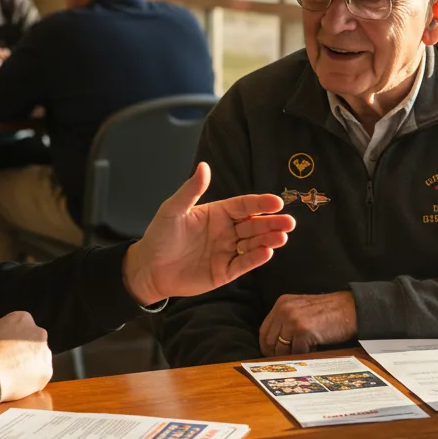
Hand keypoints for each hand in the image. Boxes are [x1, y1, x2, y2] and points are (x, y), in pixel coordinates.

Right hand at [0, 310, 53, 401]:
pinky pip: (38, 378)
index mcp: (22, 318)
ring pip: (38, 361)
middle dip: (24, 352)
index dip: (11, 340)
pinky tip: (14, 385)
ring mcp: (44, 353)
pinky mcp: (46, 372)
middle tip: (8, 364)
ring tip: (9, 377)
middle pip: (33, 343)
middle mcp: (38, 333)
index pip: (21, 327)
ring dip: (28, 368)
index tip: (4, 349)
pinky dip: (29, 383)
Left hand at [122, 162, 294, 304]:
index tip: (277, 201)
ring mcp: (227, 252)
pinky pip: (243, 264)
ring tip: (282, 237)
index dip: (260, 203)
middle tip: (289, 221)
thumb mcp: (173, 209)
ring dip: (268, 240)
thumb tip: (204, 166)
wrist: (148, 269)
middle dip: (272, 223)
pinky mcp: (224, 272)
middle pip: (254, 224)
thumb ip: (191, 190)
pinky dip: (255, 259)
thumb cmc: (159, 236)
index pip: (244, 206)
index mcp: (218, 213)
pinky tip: (267, 253)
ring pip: (253, 244)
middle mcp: (226, 231)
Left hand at [259, 291, 357, 356]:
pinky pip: (297, 352)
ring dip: (292, 354)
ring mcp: (293, 320)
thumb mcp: (302, 308)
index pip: (264, 330)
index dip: (267, 346)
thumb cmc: (329, 312)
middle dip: (278, 354)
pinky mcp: (303, 330)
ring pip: (282, 349)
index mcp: (282, 303)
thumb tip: (274, 344)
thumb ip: (286, 320)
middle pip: (270, 341)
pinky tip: (314, 348)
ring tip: (305, 350)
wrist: (351, 308)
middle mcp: (284, 310)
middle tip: (289, 358)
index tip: (272, 355)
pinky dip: (304, 354)